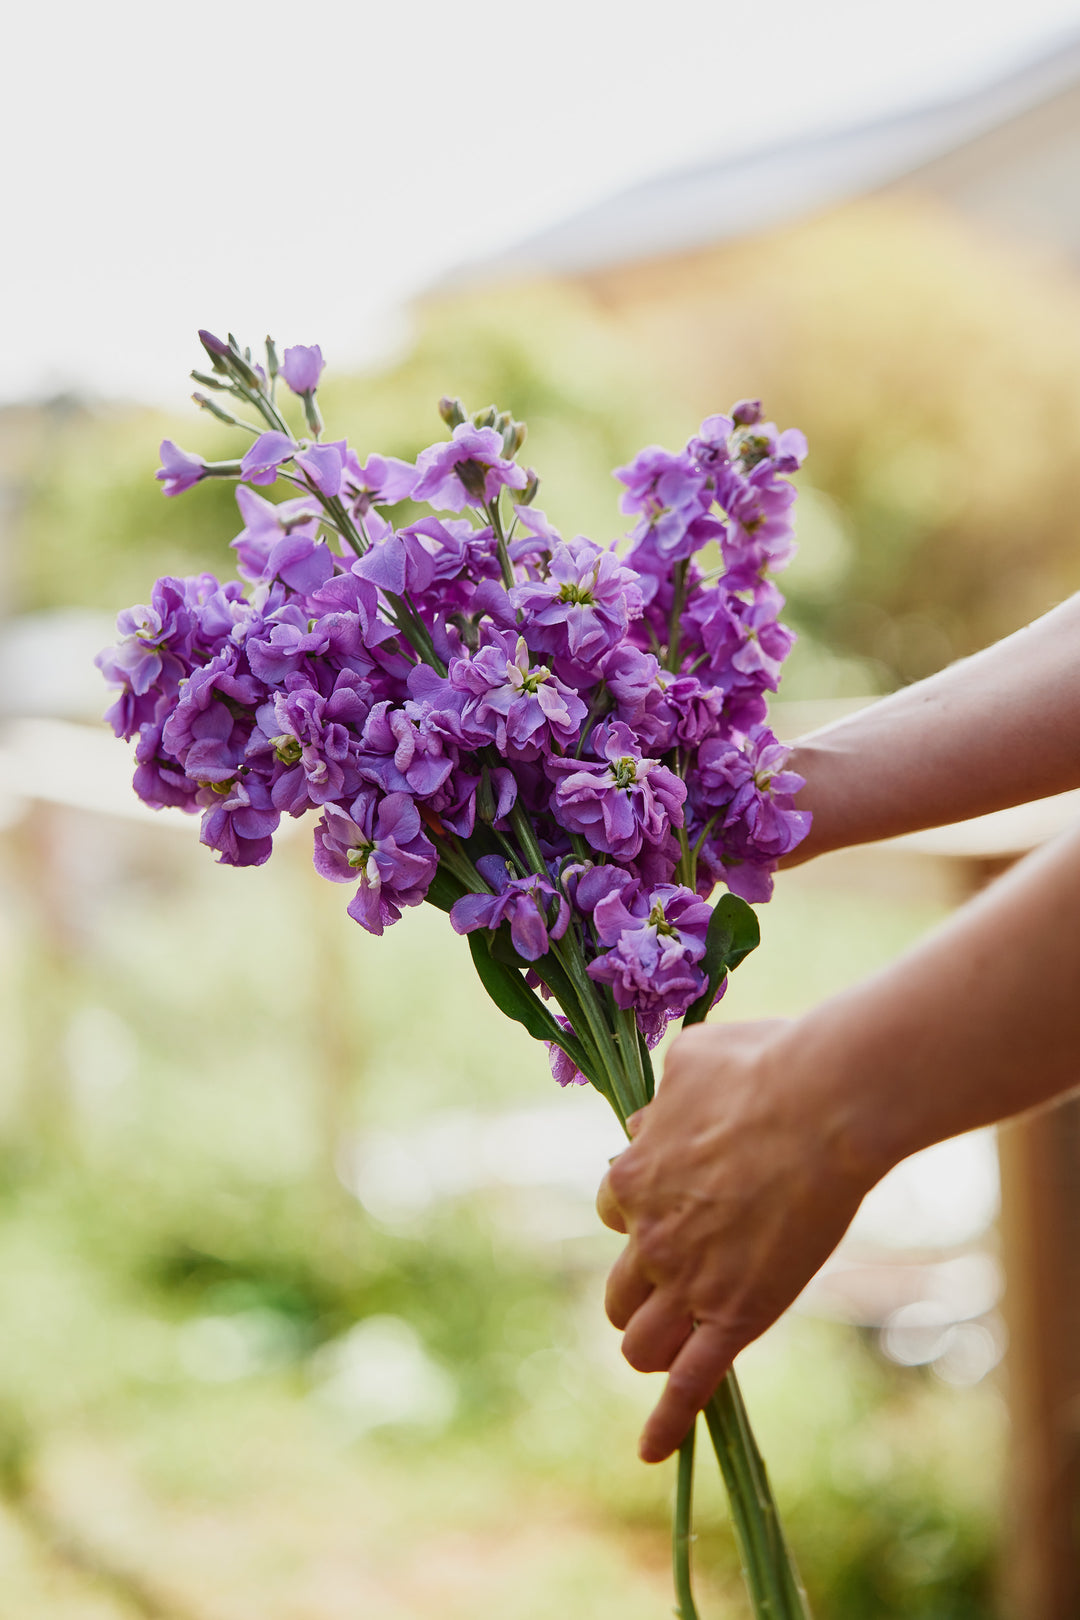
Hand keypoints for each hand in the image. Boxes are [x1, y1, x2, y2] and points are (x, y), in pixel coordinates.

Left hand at [596, 1018, 871, 1462]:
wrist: (822, 1100)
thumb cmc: (765, 1065)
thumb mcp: (694, 1058)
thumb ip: (666, 1091)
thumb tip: (654, 1106)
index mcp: (635, 1172)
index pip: (614, 1209)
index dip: (642, 1210)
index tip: (675, 1201)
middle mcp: (650, 1234)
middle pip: (620, 1285)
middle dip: (642, 1286)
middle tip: (678, 1279)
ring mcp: (689, 1280)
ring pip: (641, 1339)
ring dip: (649, 1344)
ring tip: (668, 1349)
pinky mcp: (734, 1316)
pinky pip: (689, 1384)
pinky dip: (666, 1422)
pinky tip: (650, 1450)